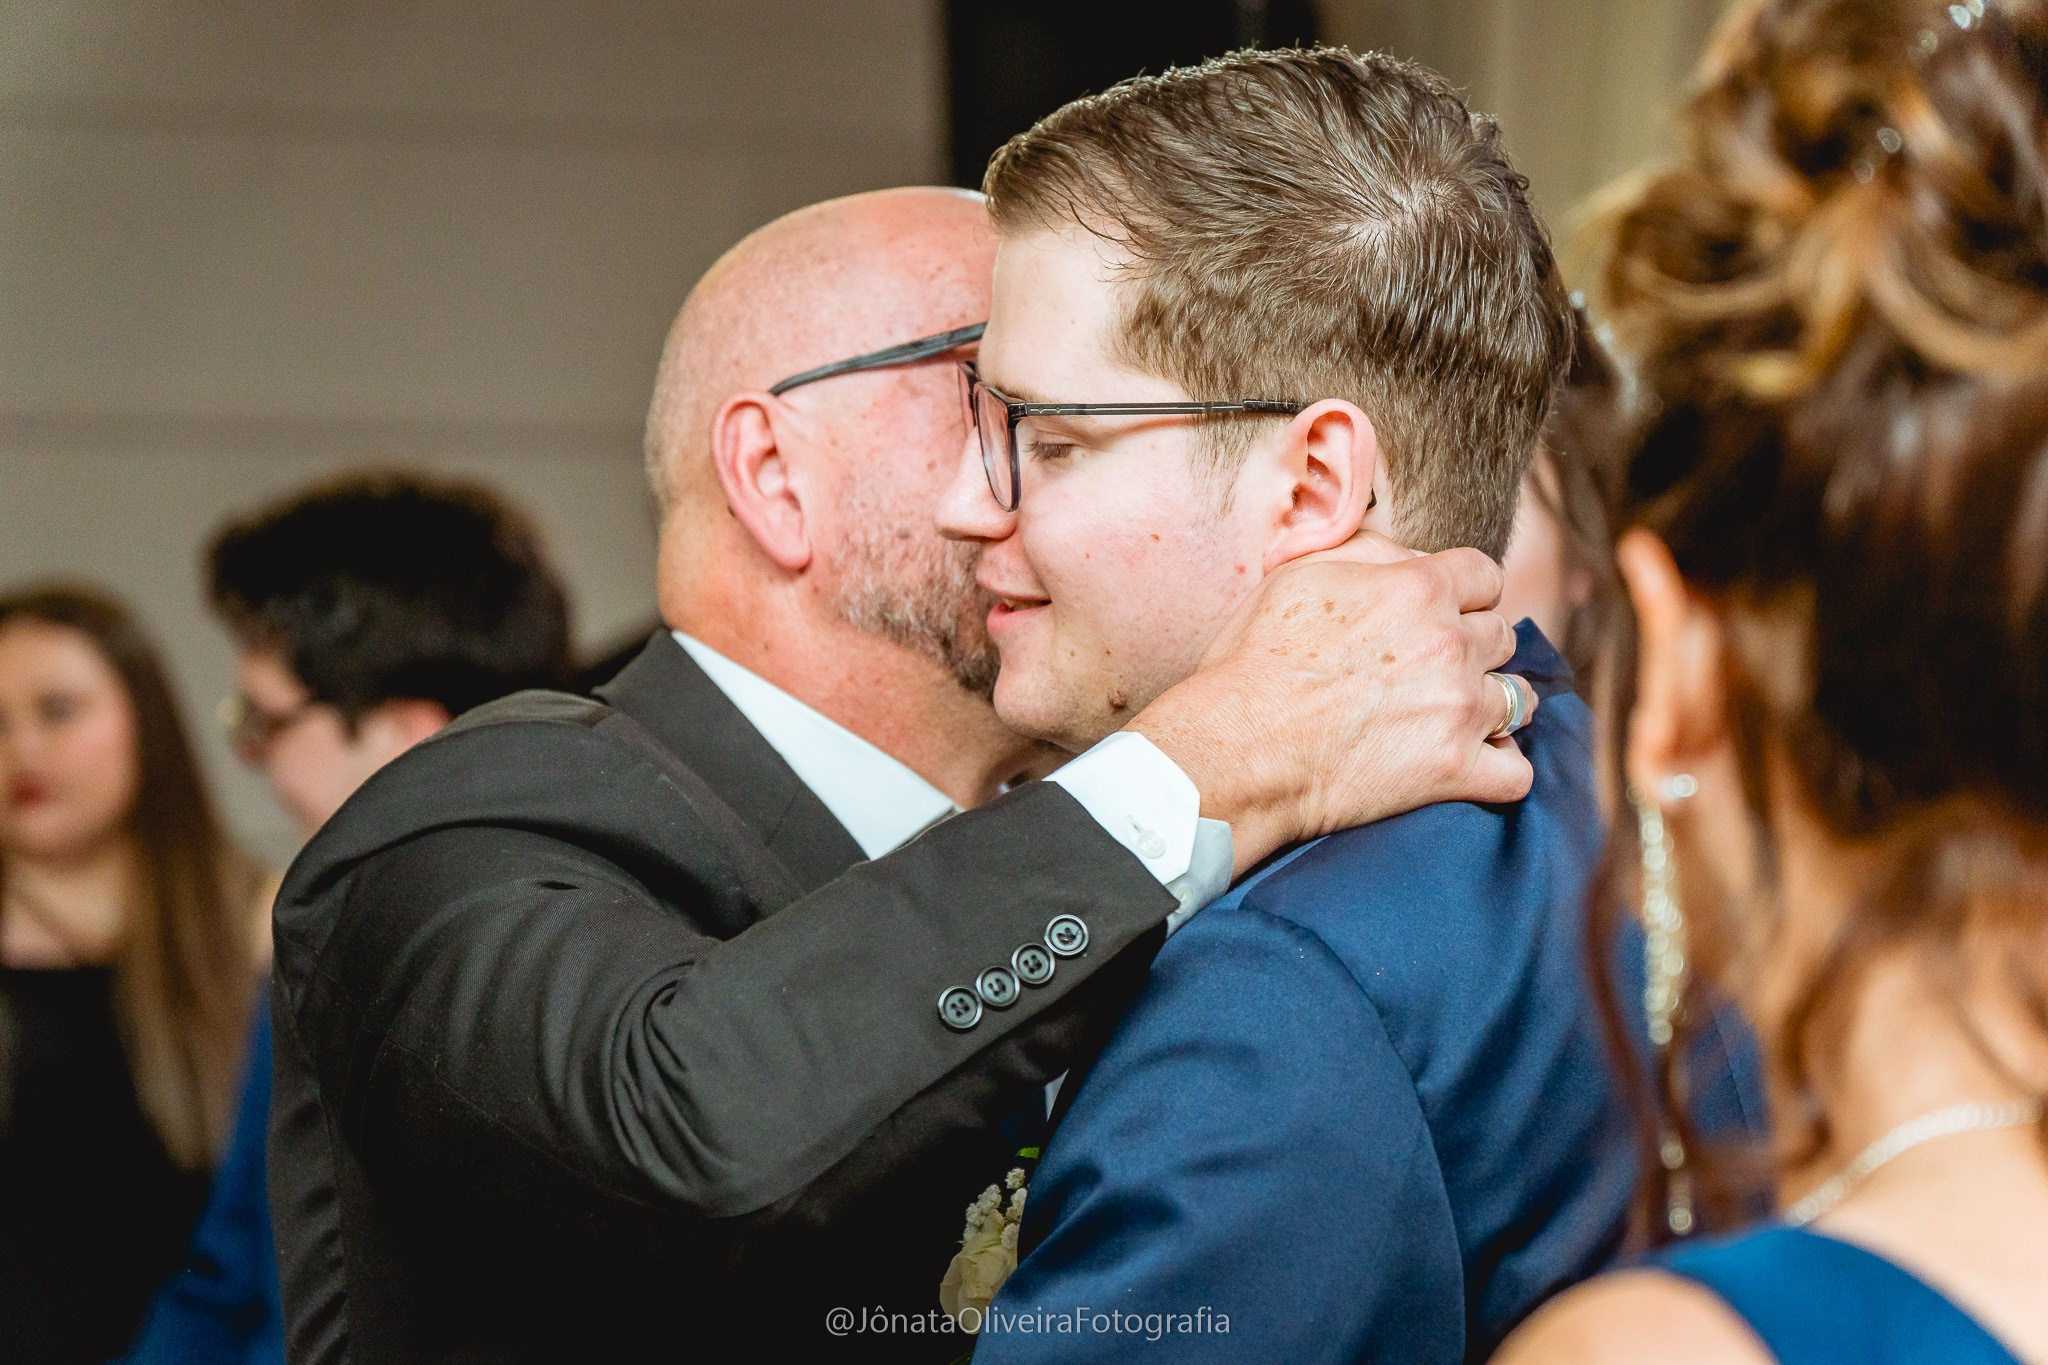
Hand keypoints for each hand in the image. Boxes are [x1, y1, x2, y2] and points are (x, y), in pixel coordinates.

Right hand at [1128, 534, 1533, 875]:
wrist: (1239, 748)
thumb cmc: (1253, 662)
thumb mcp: (1297, 576)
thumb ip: (1368, 552)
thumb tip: (1412, 555)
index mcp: (1418, 588)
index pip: (1485, 575)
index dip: (1465, 594)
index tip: (1442, 614)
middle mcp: (1450, 644)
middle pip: (1502, 636)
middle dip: (1474, 649)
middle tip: (1432, 669)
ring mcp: (1459, 709)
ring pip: (1518, 700)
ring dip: (1491, 706)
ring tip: (1454, 717)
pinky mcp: (1454, 771)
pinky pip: (1515, 773)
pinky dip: (1499, 770)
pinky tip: (1472, 764)